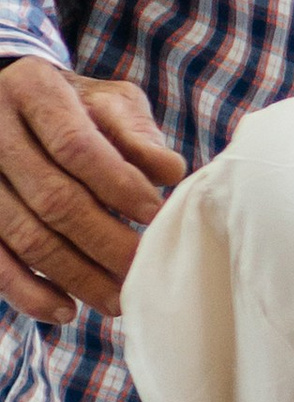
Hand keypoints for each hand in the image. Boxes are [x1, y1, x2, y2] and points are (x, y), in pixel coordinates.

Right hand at [0, 59, 184, 321]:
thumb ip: (137, 134)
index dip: (118, 186)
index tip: (155, 216)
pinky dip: (28, 293)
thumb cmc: (75, 107)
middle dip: (104, 242)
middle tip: (142, 271)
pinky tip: (66, 311)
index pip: (75, 146)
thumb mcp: (108, 102)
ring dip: (75, 276)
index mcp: (31, 90)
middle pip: (52, 198)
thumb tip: (170, 172)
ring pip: (25, 236)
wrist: (9, 102)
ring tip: (118, 301)